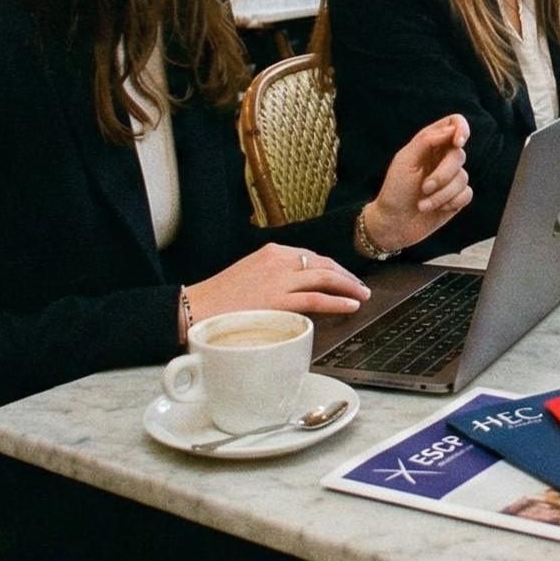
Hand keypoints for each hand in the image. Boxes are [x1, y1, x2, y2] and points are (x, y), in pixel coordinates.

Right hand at [185, 241, 371, 323]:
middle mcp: (279, 260)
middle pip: (323, 264)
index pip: (311, 257)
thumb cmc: (220, 298)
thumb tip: (296, 287)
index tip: (343, 276)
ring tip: (362, 295)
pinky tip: (351, 305)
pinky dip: (338, 301)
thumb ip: (274, 275)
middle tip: (361, 286)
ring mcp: (280, 280)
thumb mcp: (250, 274)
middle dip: (345, 275)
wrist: (196, 308)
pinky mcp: (279, 300)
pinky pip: (317, 299)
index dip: (332, 268)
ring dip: (348, 287)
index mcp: (272, 252)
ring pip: (325, 278)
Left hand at [363, 114, 473, 253]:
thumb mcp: (405, 160)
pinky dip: (450, 203)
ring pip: (463, 177)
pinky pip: (467, 194)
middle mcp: (442, 158)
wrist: (393, 224)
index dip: (461, 129)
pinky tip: (435, 209)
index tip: (457, 143)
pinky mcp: (457, 198)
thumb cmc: (395, 191)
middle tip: (424, 187)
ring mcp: (451, 178)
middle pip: (459, 155)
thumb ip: (427, 140)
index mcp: (430, 144)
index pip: (454, 123)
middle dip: (442, 174)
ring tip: (422, 204)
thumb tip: (452, 129)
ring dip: (441, 194)